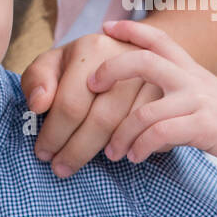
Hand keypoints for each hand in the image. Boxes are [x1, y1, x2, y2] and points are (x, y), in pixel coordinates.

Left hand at [21, 30, 162, 176]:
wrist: (134, 52)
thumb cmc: (84, 66)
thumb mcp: (56, 63)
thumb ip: (37, 79)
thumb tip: (38, 104)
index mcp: (92, 47)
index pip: (70, 102)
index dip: (54, 133)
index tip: (42, 153)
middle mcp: (126, 57)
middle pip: (100, 118)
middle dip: (76, 150)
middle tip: (60, 169)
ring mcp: (156, 75)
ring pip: (127, 126)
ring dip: (106, 150)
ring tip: (87, 163)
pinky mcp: (179, 92)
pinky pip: (155, 129)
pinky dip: (137, 146)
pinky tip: (122, 155)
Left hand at [92, 19, 216, 181]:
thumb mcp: (202, 97)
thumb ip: (173, 94)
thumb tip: (135, 105)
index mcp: (190, 69)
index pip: (157, 38)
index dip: (130, 28)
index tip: (105, 26)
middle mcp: (191, 78)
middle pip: (143, 61)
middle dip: (111, 70)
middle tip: (90, 87)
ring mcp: (198, 101)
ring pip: (144, 111)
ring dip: (121, 134)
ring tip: (112, 151)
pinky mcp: (204, 127)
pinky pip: (160, 135)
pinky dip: (141, 147)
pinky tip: (134, 157)